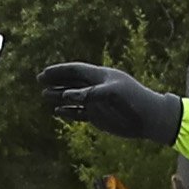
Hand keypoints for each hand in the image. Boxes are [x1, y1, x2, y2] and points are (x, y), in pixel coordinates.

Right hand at [40, 61, 183, 146]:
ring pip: (73, 98)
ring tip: (44, 96)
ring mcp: (96, 102)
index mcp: (100, 76)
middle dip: (56, 81)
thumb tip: (68, 95)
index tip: (45, 72)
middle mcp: (96, 87)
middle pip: (71, 82)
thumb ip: (90, 93)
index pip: (75, 70)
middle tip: (39, 81)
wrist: (149, 117)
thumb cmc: (134, 100)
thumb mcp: (112, 93)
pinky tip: (58, 111)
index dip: (60, 71)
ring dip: (58, 96)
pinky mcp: (98, 115)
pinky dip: (68, 112)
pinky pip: (79, 113)